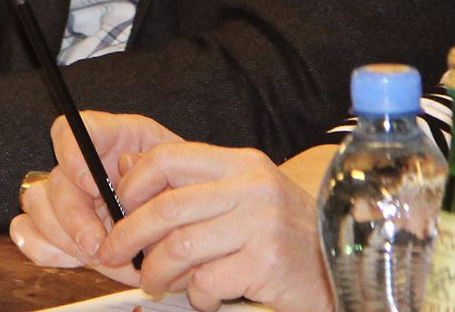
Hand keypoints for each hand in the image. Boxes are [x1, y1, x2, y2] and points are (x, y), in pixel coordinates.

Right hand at [11, 111, 179, 281]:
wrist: (189, 228)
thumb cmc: (188, 195)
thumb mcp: (184, 171)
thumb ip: (157, 166)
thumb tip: (126, 166)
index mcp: (113, 139)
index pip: (72, 129)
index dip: (72, 154)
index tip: (91, 185)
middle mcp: (85, 165)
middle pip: (55, 178)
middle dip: (73, 217)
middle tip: (97, 244)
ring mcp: (68, 196)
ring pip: (36, 204)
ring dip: (62, 235)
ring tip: (95, 254)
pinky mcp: (59, 227)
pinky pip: (28, 231)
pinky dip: (45, 248)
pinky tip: (73, 257)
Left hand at [107, 140, 329, 311]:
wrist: (342, 266)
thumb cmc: (284, 234)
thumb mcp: (240, 196)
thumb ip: (189, 183)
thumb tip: (126, 164)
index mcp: (241, 164)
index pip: (168, 157)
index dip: (132, 182)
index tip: (118, 206)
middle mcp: (252, 188)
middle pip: (166, 208)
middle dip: (128, 235)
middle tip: (113, 254)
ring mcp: (263, 226)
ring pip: (180, 247)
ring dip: (158, 272)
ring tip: (157, 283)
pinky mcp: (268, 264)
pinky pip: (207, 281)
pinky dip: (196, 295)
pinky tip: (205, 296)